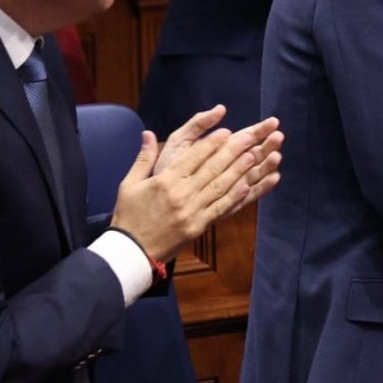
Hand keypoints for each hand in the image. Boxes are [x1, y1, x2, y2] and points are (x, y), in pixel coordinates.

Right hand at [110, 117, 284, 260]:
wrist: (131, 251)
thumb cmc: (129, 215)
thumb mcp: (130, 184)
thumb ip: (144, 158)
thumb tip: (149, 133)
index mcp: (164, 181)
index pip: (193, 157)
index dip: (211, 143)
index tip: (226, 131)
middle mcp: (181, 194)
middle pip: (211, 168)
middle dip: (232, 151)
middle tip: (249, 137)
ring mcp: (192, 211)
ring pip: (220, 186)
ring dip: (238, 170)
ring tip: (254, 155)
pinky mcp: (198, 226)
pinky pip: (221, 209)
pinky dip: (235, 197)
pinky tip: (248, 185)